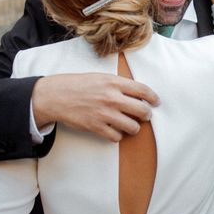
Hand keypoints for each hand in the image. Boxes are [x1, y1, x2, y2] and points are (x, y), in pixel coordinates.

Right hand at [32, 73, 159, 141]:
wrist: (57, 95)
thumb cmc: (80, 85)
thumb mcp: (101, 77)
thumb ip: (119, 84)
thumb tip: (138, 93)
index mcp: (114, 83)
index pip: (143, 90)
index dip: (153, 97)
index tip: (156, 101)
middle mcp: (112, 98)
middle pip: (142, 110)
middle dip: (147, 115)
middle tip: (145, 115)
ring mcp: (104, 113)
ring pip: (133, 127)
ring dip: (134, 127)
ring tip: (130, 125)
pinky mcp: (96, 127)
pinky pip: (116, 137)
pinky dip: (118, 135)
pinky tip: (115, 130)